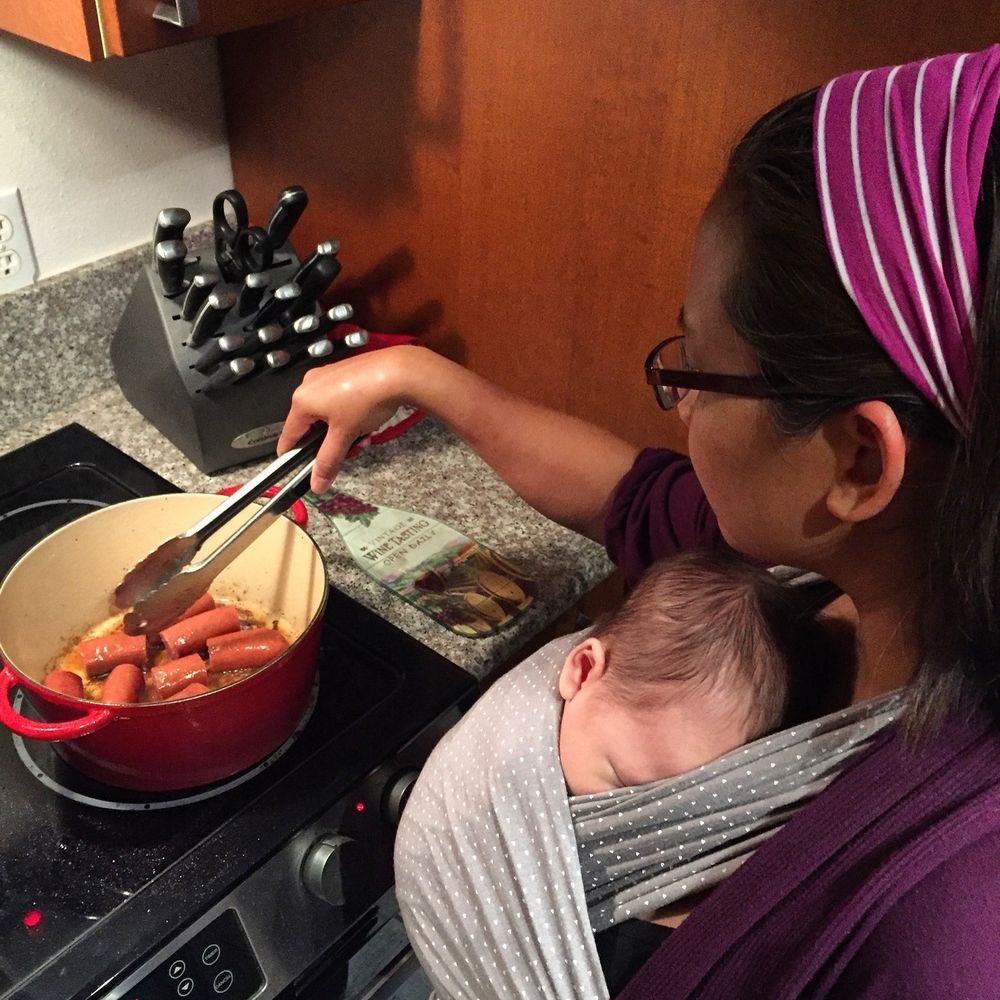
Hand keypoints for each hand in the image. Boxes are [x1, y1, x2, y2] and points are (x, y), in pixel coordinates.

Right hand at [277, 344, 422, 492]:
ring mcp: (328, 376)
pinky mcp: (344, 372)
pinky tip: (366, 418)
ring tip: (363, 433)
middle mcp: (311, 384)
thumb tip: (317, 483)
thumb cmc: (367, 399)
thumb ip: (328, 461)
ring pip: (328, 413)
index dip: (291, 453)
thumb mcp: (345, 436)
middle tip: (349, 448)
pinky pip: (339, 399)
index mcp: (303, 400)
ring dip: (343, 429)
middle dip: (330, 441)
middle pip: (312, 424)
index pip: (289, 434)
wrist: (397, 372)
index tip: (293, 466)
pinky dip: (349, 413)